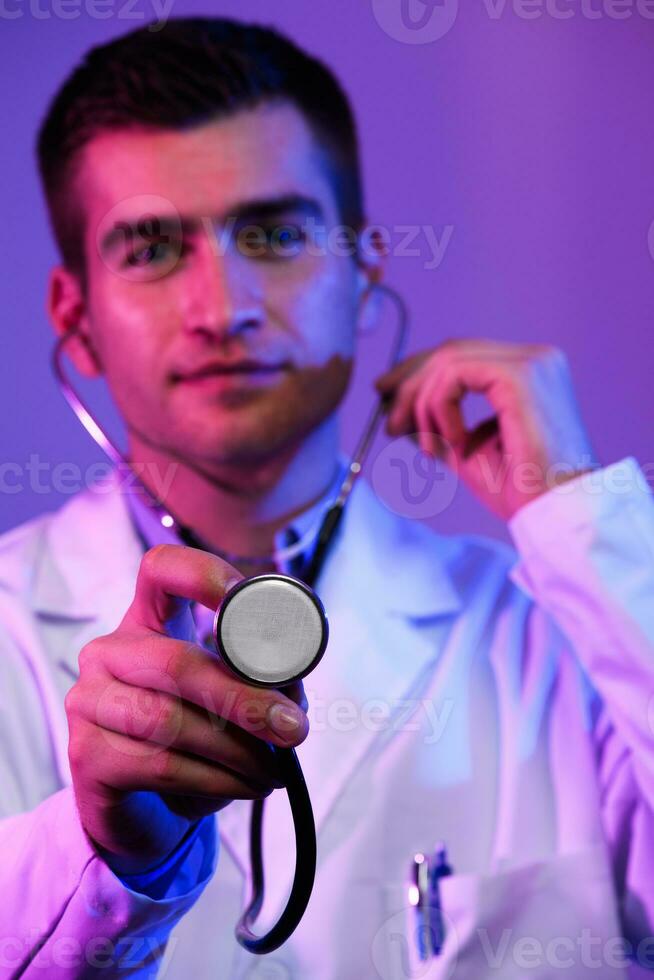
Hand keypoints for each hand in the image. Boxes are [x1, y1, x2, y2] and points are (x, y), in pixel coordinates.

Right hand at [64, 544, 308, 874]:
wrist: (147, 806)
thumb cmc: (197, 736)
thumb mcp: (232, 698)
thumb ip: (262, 682)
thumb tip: (292, 693)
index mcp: (149, 619)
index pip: (162, 569)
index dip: (203, 574)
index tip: (244, 598)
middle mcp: (109, 651)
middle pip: (177, 662)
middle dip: (244, 699)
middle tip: (293, 728)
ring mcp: (89, 700)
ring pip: (169, 720)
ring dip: (237, 750)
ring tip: (272, 770)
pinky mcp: (86, 754)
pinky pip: (161, 765)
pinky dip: (217, 780)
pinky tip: (244, 786)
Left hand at [375, 339, 600, 520]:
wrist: (555, 514)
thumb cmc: (519, 490)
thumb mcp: (465, 448)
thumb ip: (436, 421)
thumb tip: (394, 405)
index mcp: (529, 371)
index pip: (462, 355)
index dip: (417, 371)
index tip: (385, 396)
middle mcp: (536, 358)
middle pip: (451, 351)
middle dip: (409, 383)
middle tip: (388, 421)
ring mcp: (531, 363)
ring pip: (448, 361)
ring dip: (422, 403)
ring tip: (423, 445)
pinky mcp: (520, 376)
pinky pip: (455, 376)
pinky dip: (440, 408)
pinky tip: (453, 444)